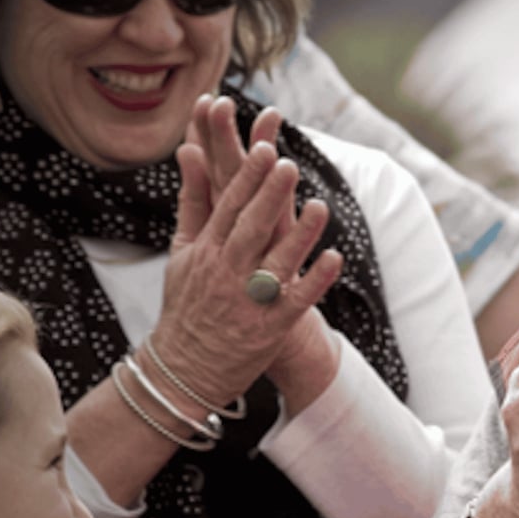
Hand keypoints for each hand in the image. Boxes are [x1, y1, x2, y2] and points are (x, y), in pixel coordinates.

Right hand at [151, 105, 340, 408]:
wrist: (184, 368)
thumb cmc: (187, 302)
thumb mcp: (182, 250)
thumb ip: (193, 200)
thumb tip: (190, 150)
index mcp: (207, 250)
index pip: (228, 208)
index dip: (247, 179)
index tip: (264, 149)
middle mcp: (226, 272)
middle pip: (250, 229)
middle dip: (269, 197)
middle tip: (289, 164)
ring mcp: (249, 300)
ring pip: (277, 262)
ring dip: (301, 235)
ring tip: (321, 205)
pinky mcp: (271, 326)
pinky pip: (297, 300)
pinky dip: (316, 280)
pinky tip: (336, 259)